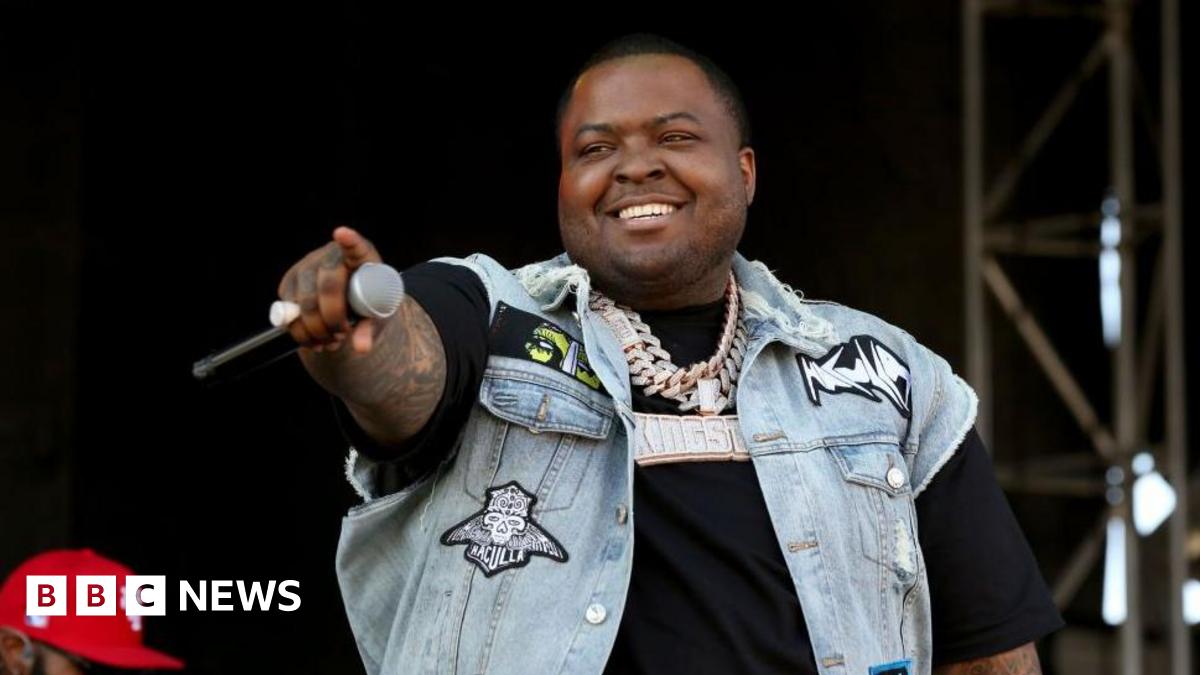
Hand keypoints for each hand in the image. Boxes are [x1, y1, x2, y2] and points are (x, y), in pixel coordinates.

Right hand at [276, 226, 383, 353]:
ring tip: (330, 342)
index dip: (349, 241)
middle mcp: (331, 255)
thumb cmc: (370, 305)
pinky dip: (299, 331)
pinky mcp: (290, 280)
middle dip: (332, 319)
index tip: (342, 233)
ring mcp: (307, 265)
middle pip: (327, 286)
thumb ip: (370, 330)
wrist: (348, 305)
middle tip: (341, 337)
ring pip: (303, 301)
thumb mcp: (376, 318)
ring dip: (315, 330)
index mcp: (362, 257)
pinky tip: (314, 339)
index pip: (356, 246)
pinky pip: (288, 309)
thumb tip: (361, 348)